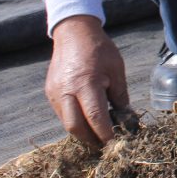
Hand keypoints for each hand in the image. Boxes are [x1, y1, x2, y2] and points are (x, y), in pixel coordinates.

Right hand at [45, 15, 128, 145]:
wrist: (73, 33)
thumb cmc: (99, 49)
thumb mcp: (117, 69)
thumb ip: (120, 96)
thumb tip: (126, 118)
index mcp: (86, 84)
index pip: (95, 118)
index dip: (105, 134)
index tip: (116, 143)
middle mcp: (66, 91)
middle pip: (76, 127)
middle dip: (91, 140)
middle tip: (105, 145)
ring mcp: (54, 93)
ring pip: (66, 123)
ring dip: (81, 132)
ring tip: (97, 135)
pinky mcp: (49, 93)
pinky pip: (61, 114)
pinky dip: (74, 120)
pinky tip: (86, 120)